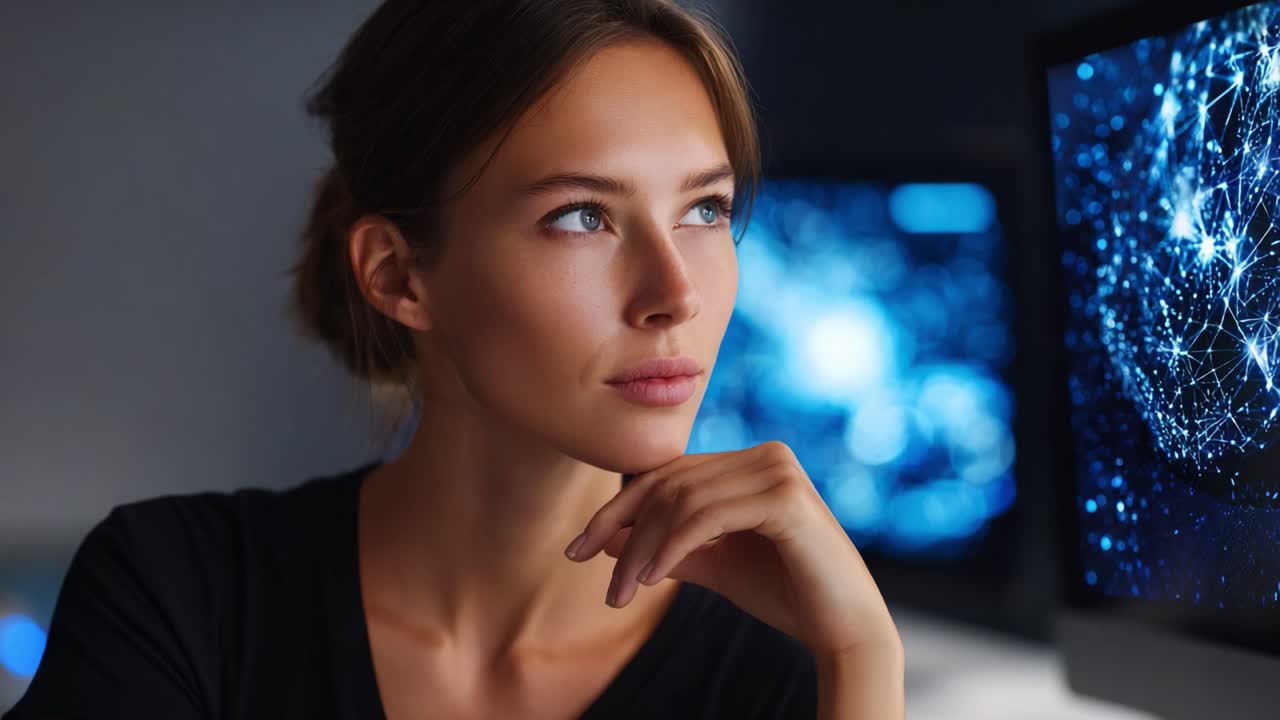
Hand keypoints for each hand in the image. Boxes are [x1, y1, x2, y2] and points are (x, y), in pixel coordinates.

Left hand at [562, 441, 900, 657]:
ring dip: (643, 549)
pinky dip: (672, 547)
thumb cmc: (785, 593)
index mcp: (751, 461)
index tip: (578, 549)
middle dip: (624, 533)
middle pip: (669, 484)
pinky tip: (652, 578)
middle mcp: (766, 454)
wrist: (842, 628)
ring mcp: (778, 471)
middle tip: (603, 585)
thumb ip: (668, 546)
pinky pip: (707, 517)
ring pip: (682, 501)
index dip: (617, 509)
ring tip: (623, 592)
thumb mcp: (714, 564)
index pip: (668, 474)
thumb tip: (608, 538)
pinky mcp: (786, 499)